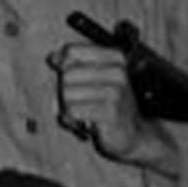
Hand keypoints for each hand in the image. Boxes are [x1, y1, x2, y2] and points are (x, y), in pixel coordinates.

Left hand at [50, 42, 177, 174]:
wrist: (134, 135)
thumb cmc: (112, 106)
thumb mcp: (97, 78)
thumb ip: (74, 64)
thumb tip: (52, 58)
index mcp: (115, 58)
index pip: (71, 51)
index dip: (61, 64)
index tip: (67, 77)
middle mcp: (117, 72)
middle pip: (67, 74)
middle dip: (65, 90)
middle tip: (77, 102)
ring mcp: (115, 93)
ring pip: (67, 93)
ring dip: (68, 107)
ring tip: (81, 113)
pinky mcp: (109, 113)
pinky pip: (73, 111)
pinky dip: (72, 119)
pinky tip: (83, 122)